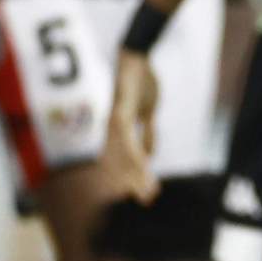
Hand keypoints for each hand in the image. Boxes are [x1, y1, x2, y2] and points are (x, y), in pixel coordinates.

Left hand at [101, 49, 160, 202]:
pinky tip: (146, 168)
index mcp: (117, 131)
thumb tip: (149, 153)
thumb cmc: (141, 82)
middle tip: (147, 201)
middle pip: (120, 165)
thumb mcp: (148, 111)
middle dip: (133, 184)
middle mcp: (111, 130)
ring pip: (124, 158)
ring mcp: (113, 123)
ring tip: (150, 191)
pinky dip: (136, 157)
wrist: (137, 58)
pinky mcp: (120, 115)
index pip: (121, 161)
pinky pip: (128, 142)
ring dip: (137, 176)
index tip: (144, 194)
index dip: (131, 178)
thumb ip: (147, 131)